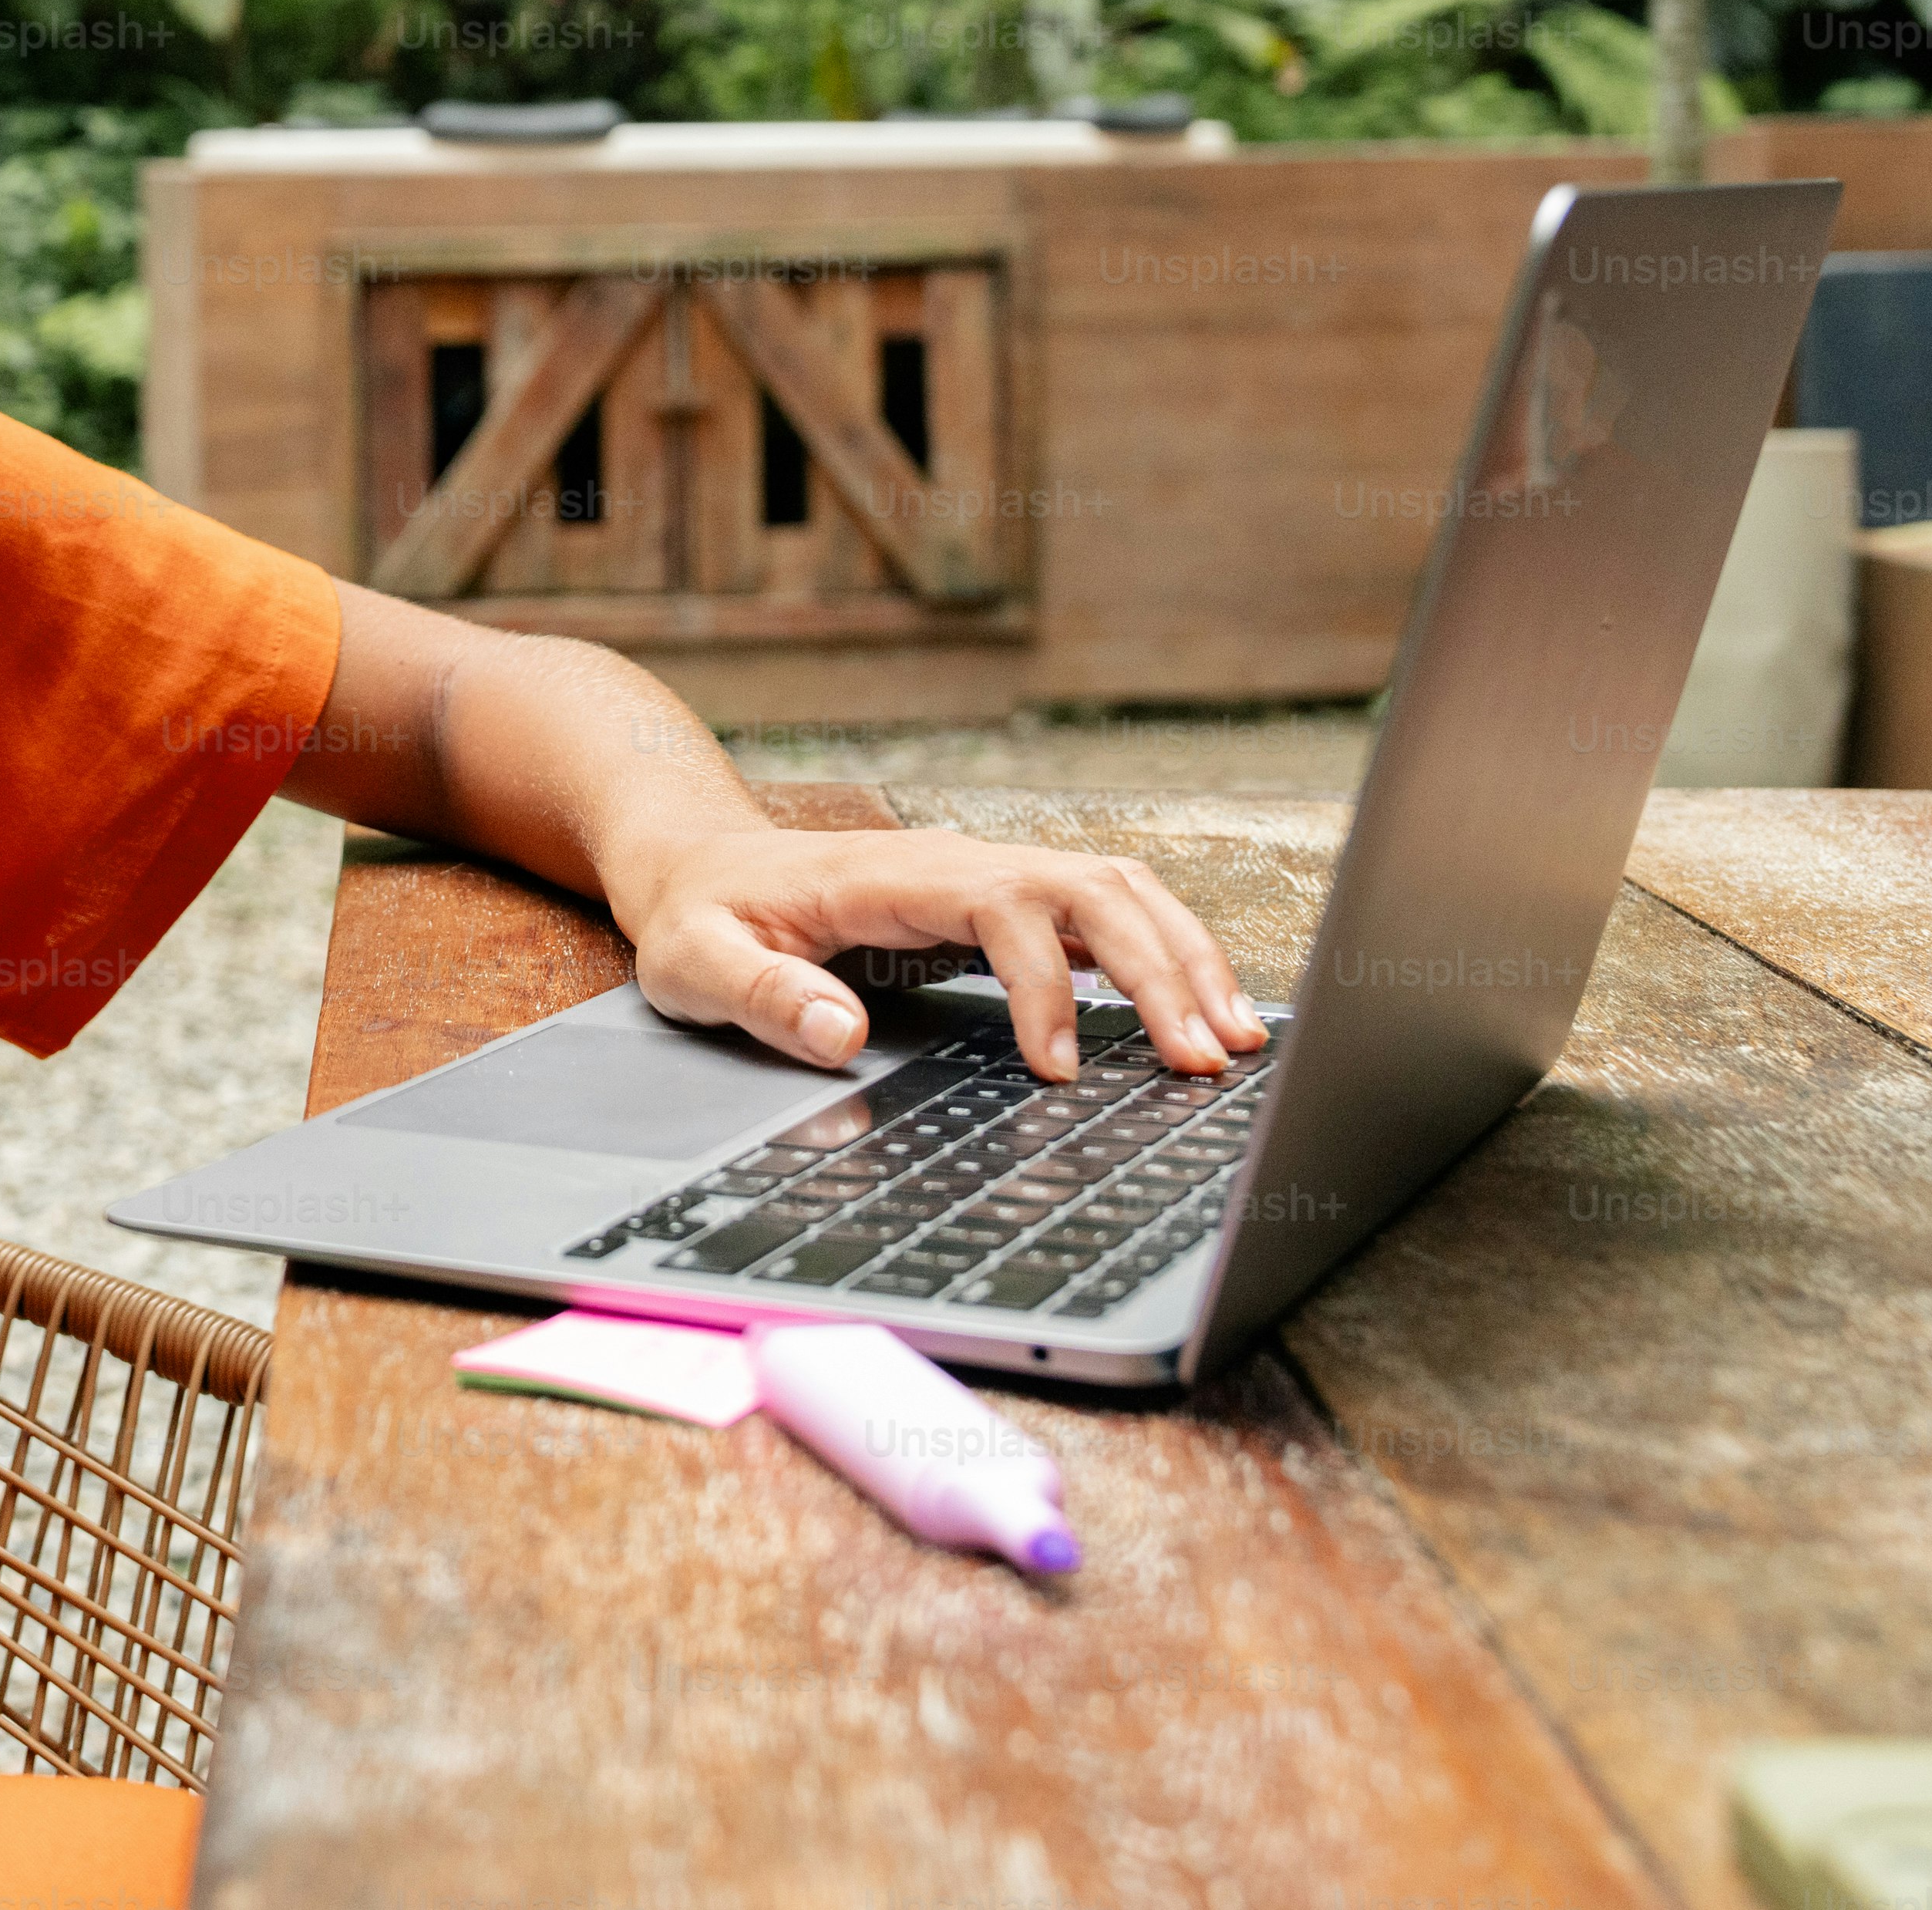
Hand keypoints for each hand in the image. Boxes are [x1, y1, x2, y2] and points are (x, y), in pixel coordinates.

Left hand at [608, 825, 1269, 1081]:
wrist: (701, 863)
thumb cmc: (702, 916)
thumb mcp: (696, 961)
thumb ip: (760, 995)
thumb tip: (838, 1036)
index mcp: (893, 876)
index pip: (1002, 906)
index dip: (1043, 984)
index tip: (1057, 1070)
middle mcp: (958, 861)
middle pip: (1090, 890)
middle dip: (1157, 970)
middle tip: (1203, 1062)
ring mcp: (988, 874)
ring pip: (1116, 891)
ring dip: (1183, 957)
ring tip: (1235, 1040)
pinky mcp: (1002, 900)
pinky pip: (1104, 913)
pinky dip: (1164, 953)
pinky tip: (1200, 1010)